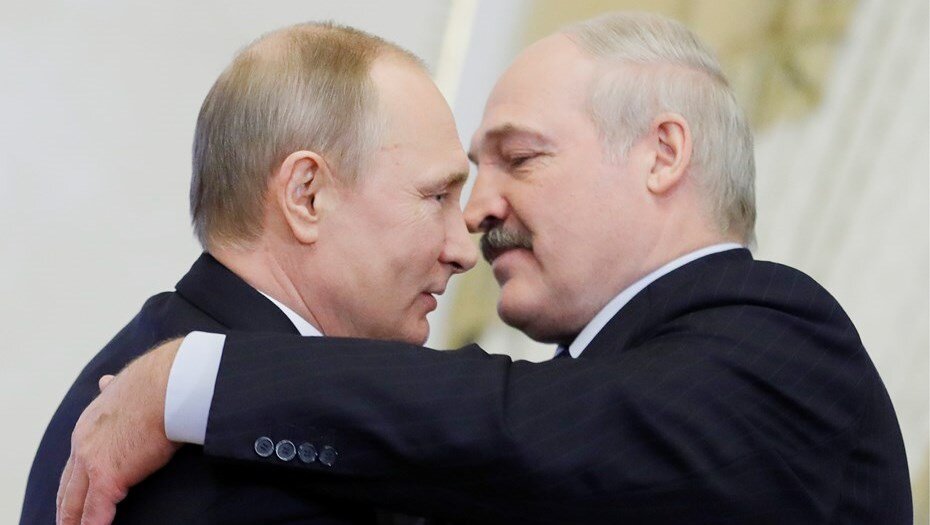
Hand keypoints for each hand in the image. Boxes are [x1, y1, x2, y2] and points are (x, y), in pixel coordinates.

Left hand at [57, 339, 183, 524]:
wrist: (167, 385)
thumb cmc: (156, 384)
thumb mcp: (123, 385)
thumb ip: (112, 390)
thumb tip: (105, 381)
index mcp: (87, 425)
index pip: (75, 463)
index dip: (73, 482)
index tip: (72, 494)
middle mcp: (83, 444)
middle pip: (68, 486)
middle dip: (67, 506)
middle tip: (66, 523)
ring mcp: (92, 462)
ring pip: (76, 502)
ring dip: (75, 521)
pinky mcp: (108, 477)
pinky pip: (96, 512)